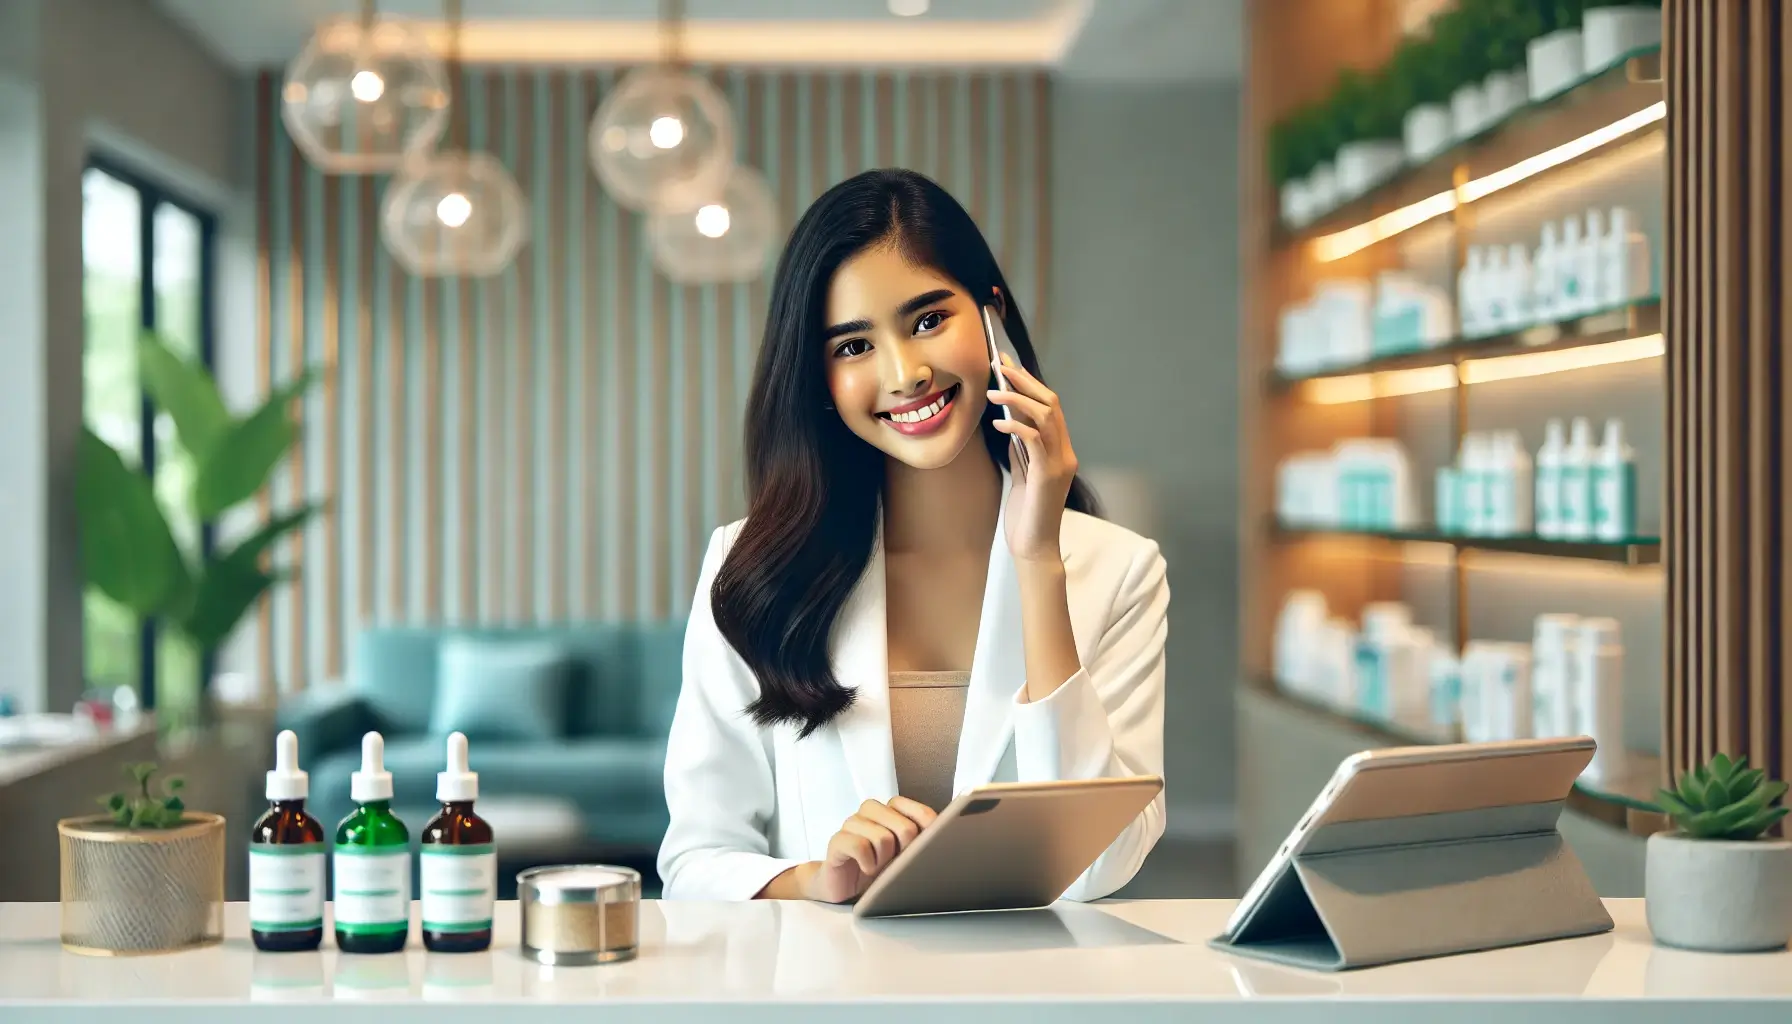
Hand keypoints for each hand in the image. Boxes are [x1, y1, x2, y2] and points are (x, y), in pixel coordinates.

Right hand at [801, 797, 936, 902]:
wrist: (845, 888)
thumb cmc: (879, 870)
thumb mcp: (906, 855)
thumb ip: (922, 841)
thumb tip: (945, 839)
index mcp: (893, 809)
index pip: (922, 813)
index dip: (929, 835)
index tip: (926, 852)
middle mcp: (873, 810)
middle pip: (904, 828)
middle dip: (904, 852)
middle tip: (895, 863)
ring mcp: (853, 823)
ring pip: (882, 838)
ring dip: (884, 861)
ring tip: (878, 867)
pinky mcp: (838, 840)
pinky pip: (860, 846)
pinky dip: (868, 863)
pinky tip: (866, 868)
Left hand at [987, 352, 1077, 562]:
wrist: (1033, 547)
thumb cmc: (1026, 515)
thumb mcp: (1023, 475)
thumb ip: (1022, 450)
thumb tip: (1010, 423)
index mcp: (1060, 452)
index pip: (1049, 408)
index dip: (1029, 384)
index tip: (1007, 365)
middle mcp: (1065, 453)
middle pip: (1051, 404)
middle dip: (1025, 380)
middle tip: (1000, 365)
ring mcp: (1059, 463)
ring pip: (1045, 415)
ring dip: (1018, 397)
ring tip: (992, 390)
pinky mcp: (1048, 474)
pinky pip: (1035, 439)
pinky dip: (1016, 426)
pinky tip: (997, 422)